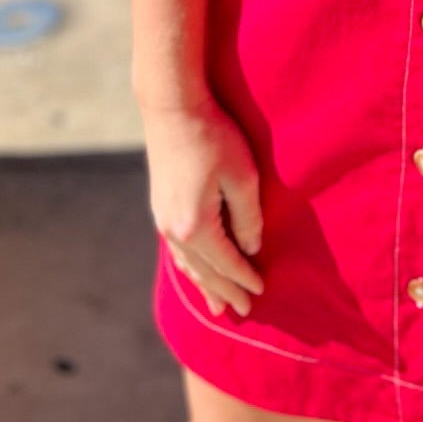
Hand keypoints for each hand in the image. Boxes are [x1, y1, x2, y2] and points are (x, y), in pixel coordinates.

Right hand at [141, 96, 265, 317]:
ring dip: (204, 285)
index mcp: (196, 226)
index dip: (245, 278)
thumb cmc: (213, 137)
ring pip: (188, 264)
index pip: (227, 263)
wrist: (172, 108)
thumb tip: (251, 247)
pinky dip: (189, 267)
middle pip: (205, 271)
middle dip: (225, 292)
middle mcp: (174, 230)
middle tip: (243, 313)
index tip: (262, 292)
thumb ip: (248, 217)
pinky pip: (177, 250)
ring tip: (217, 306)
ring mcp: (163, 220)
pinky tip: (193, 271)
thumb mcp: (242, 176)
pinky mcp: (160, 207)